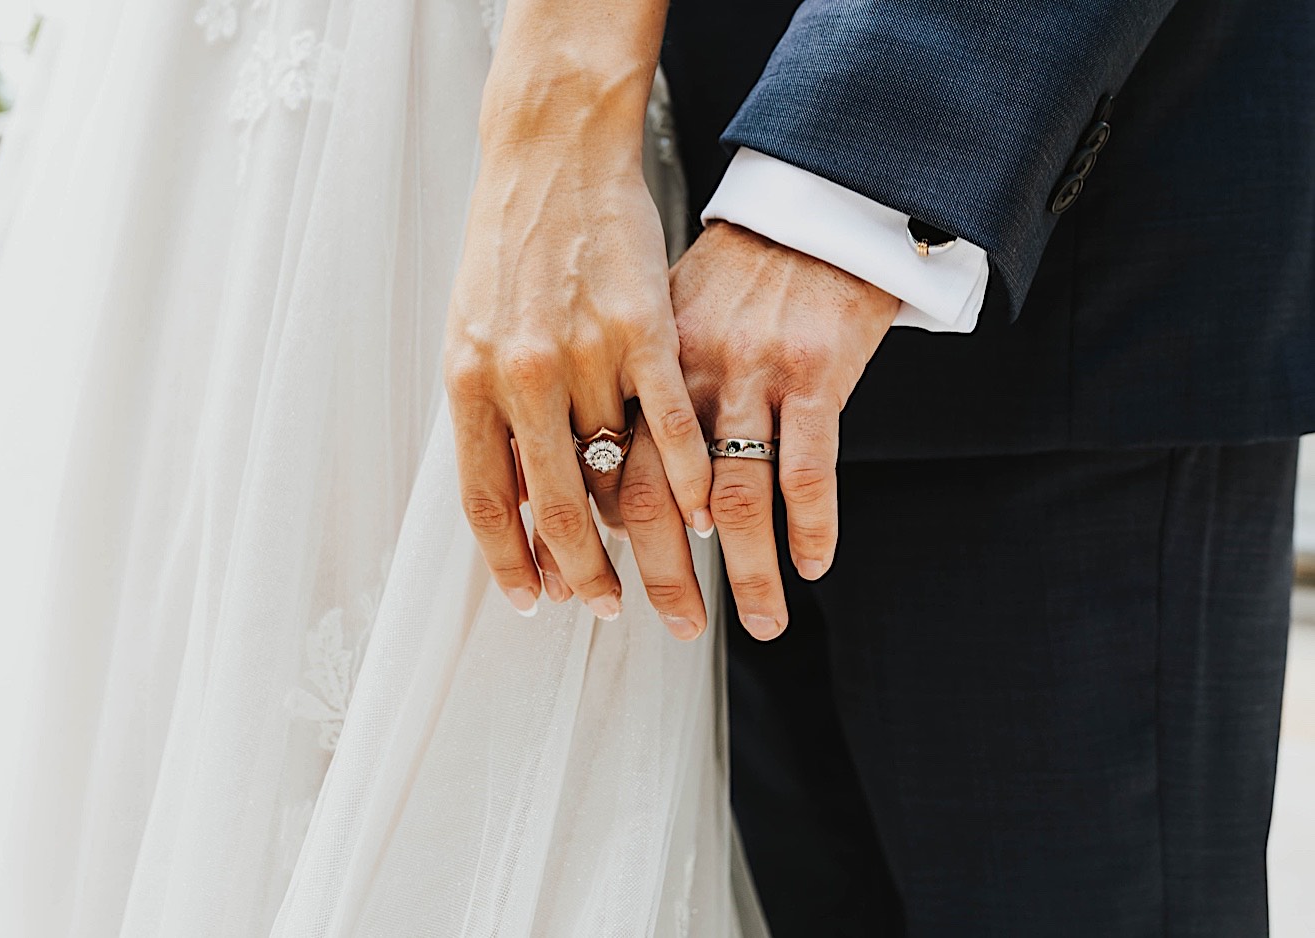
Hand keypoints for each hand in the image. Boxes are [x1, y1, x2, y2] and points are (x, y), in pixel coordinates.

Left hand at [444, 58, 711, 618]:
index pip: (487, 499)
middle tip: (606, 608)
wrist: (551, 157)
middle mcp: (522, 374)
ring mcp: (586, 351)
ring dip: (644, 533)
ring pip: (620, 469)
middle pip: (558, 503)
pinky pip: (674, 423)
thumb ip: (493, 417)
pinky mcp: (645, 326)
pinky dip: (691, 477)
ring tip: (661, 570)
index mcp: (470, 380)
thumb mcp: (472, 335)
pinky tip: (704, 513)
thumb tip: (515, 499)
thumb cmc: (508, 248)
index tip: (537, 601)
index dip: (512, 561)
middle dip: (584, 572)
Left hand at [622, 221, 898, 639]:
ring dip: (747, 574)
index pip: (590, 470)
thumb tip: (589, 468)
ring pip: (732, 500)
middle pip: (652, 500)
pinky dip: (810, 525)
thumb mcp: (655, 318)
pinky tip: (812, 563)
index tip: (583, 587)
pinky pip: (806, 469)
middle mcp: (679, 376)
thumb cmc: (729, 272)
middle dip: (661, 576)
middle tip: (673, 624)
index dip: (583, 540)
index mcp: (631, 365)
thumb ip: (626, 392)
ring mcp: (746, 376)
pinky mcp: (811, 373)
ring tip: (761, 622)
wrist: (804, 209)